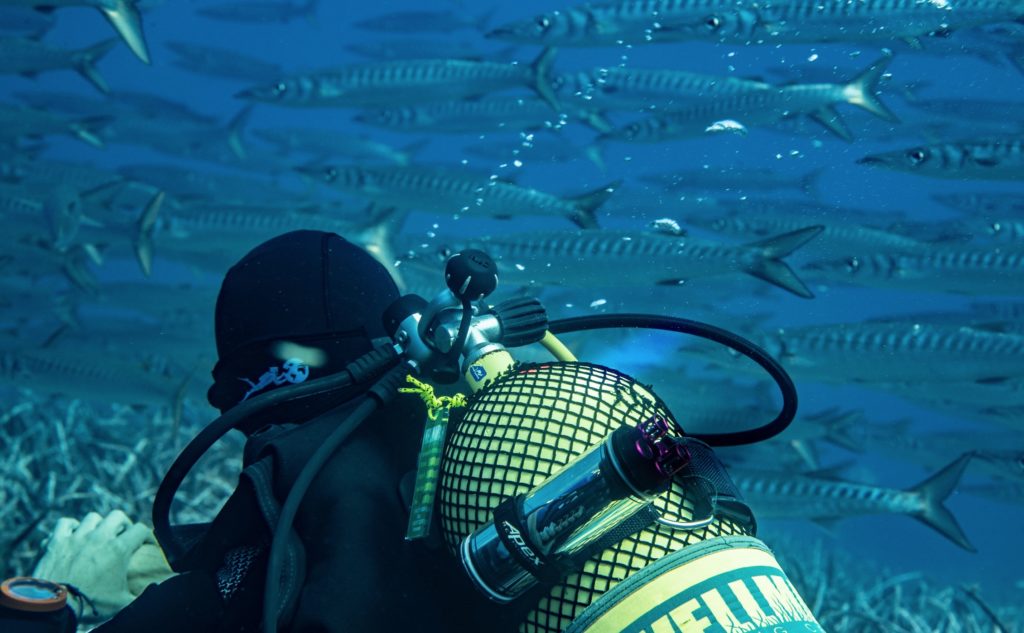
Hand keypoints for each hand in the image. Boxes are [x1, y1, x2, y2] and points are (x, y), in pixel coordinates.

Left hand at [32, 510, 172, 620]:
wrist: (55, 605)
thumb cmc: (90, 604)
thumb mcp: (121, 602)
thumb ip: (142, 595)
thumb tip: (156, 588)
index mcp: (119, 549)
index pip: (140, 529)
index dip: (146, 535)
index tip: (145, 543)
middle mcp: (100, 537)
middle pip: (118, 516)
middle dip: (123, 524)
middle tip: (121, 536)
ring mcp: (77, 537)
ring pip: (92, 518)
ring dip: (97, 525)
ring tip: (97, 536)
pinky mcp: (56, 541)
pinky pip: (65, 523)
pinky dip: (70, 527)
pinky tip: (73, 535)